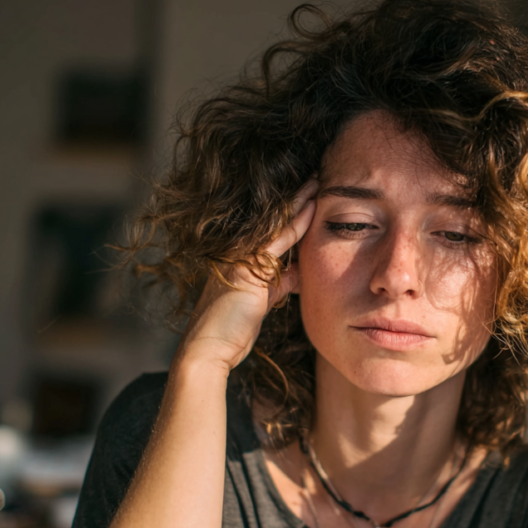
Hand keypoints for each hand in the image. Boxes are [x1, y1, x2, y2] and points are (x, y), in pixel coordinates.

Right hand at [173, 179, 317, 374]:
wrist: (210, 348)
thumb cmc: (232, 332)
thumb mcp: (260, 304)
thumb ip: (277, 285)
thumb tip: (296, 273)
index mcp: (242, 260)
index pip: (273, 232)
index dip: (293, 215)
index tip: (311, 199)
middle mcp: (239, 252)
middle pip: (275, 221)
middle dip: (296, 200)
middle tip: (316, 178)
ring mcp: (241, 256)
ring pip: (277, 223)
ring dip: (299, 201)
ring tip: (318, 181)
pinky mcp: (246, 266)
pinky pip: (278, 238)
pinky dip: (297, 222)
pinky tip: (313, 205)